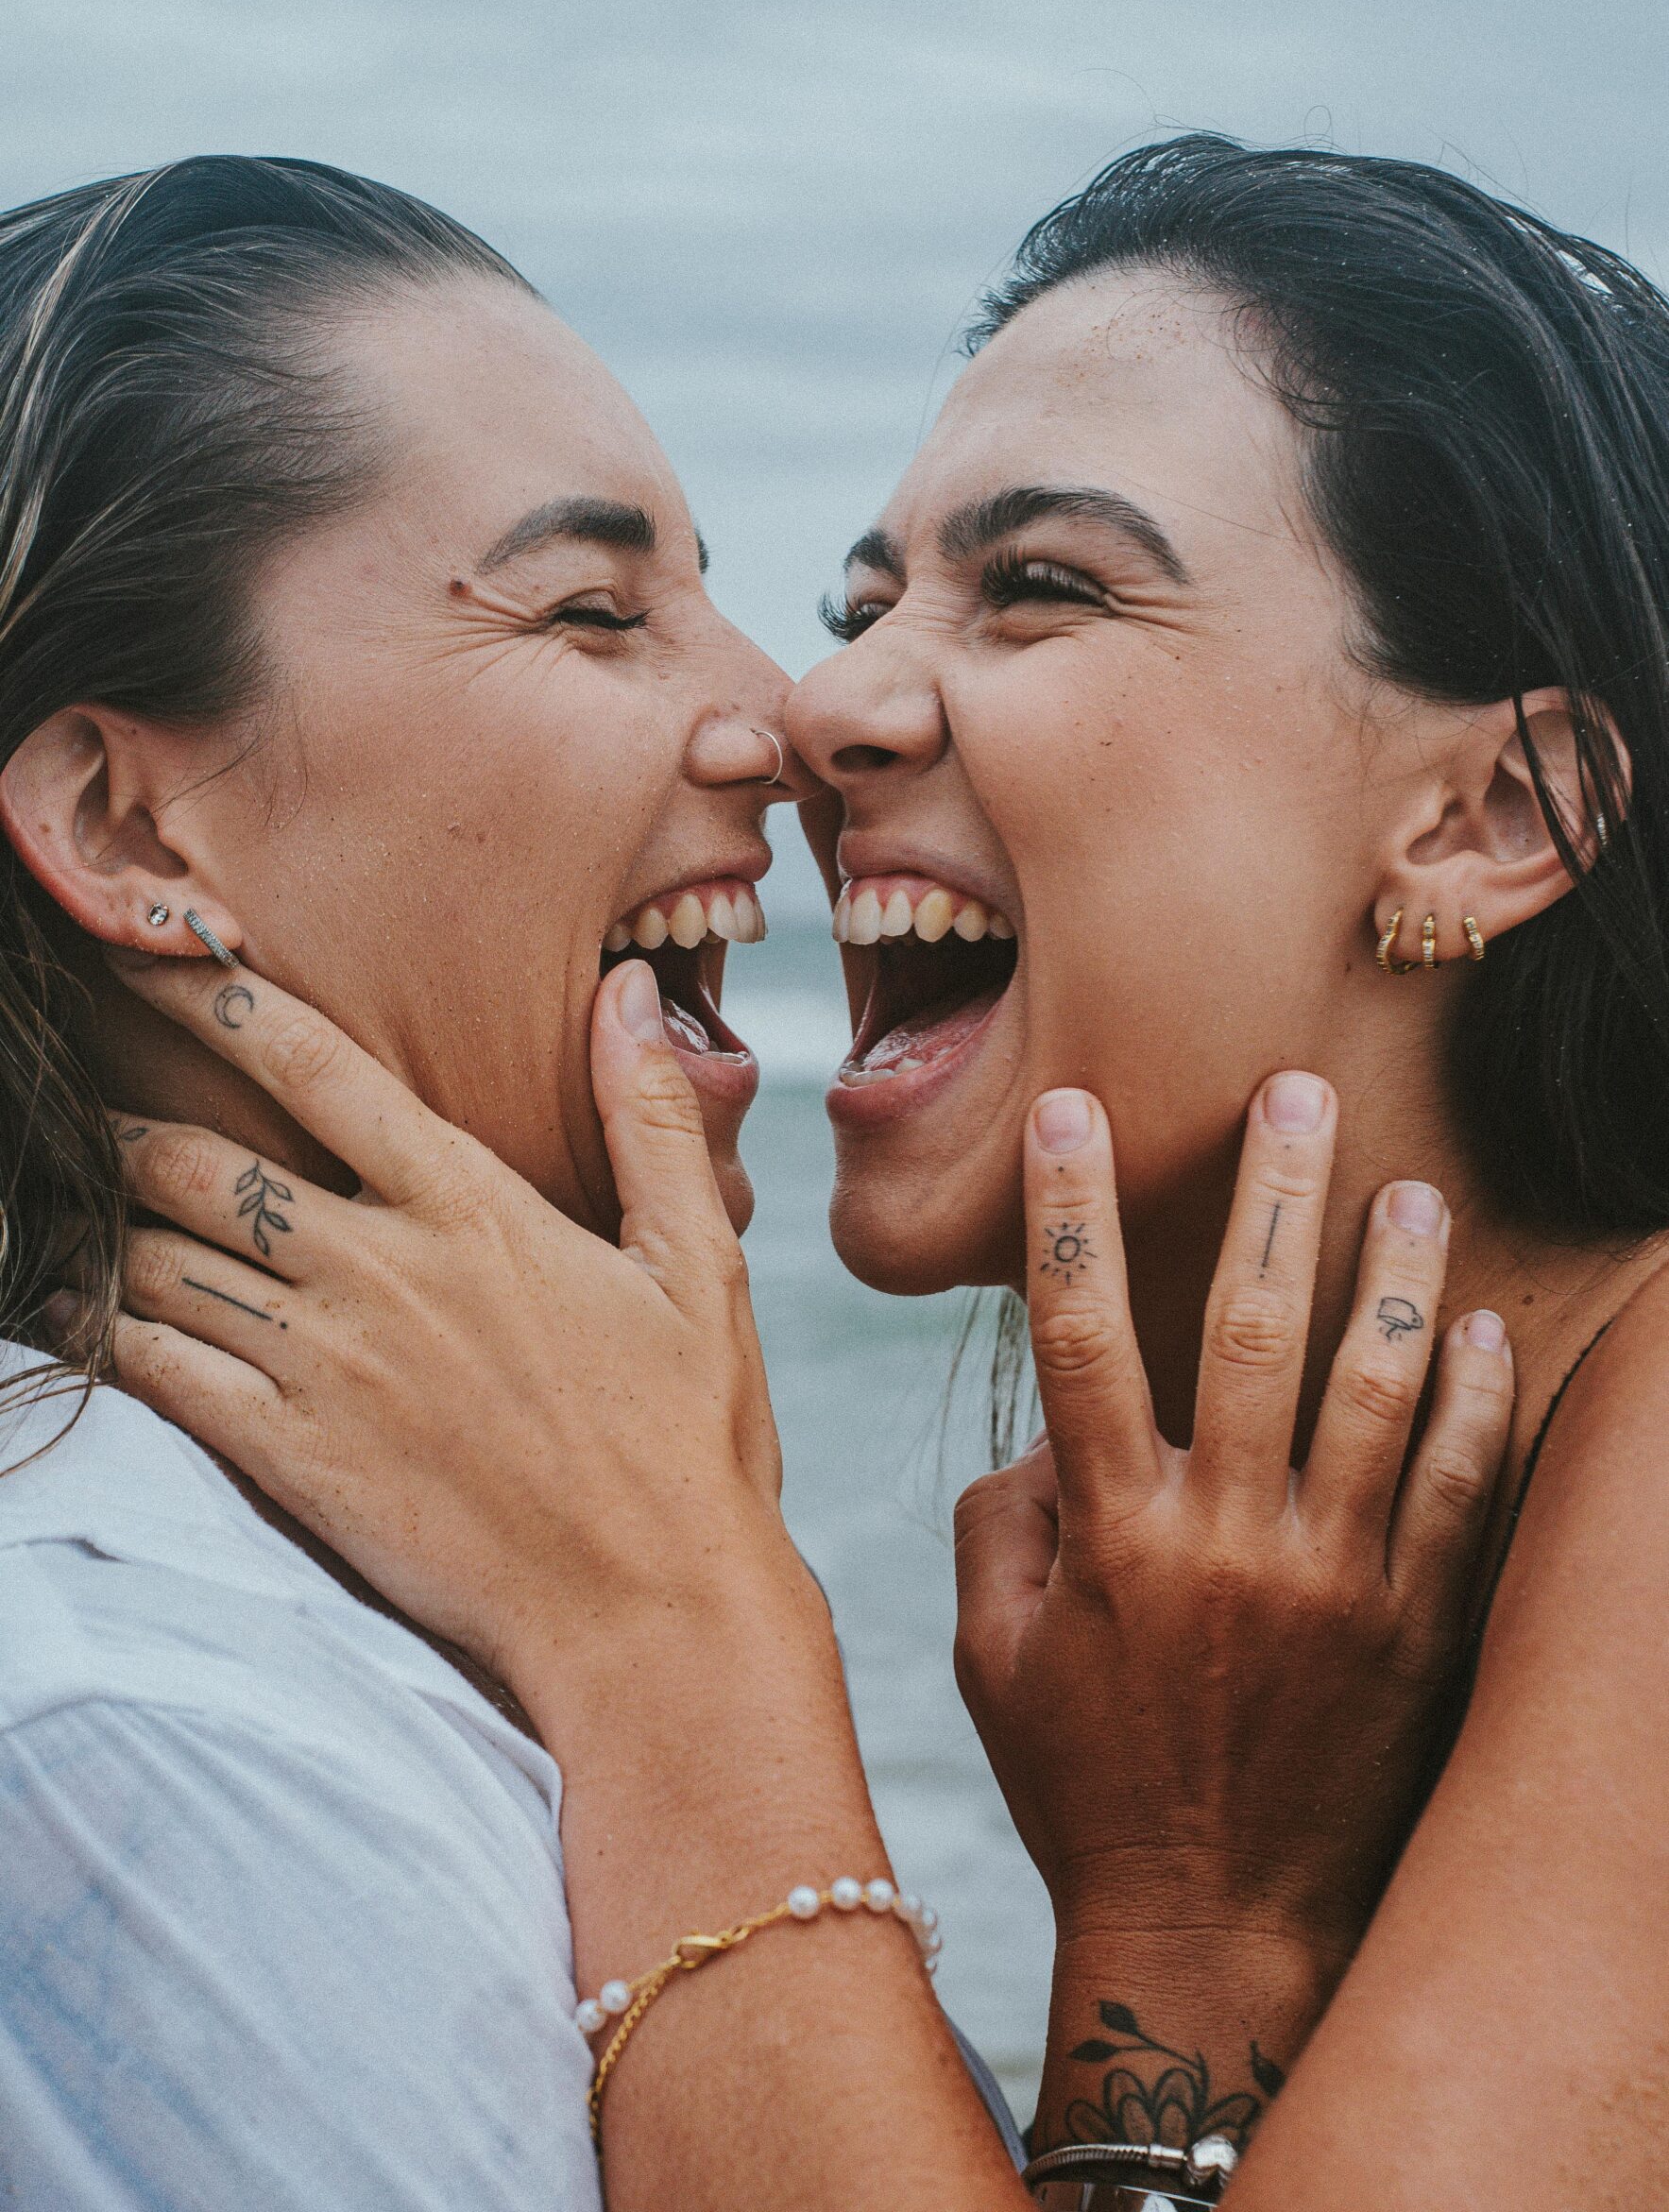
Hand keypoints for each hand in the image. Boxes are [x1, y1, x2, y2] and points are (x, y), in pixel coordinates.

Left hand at [60, 950, 810, 1715]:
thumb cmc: (686, 1438)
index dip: (214, 999)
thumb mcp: (698, 1261)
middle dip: (127, 1121)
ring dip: (107, 1224)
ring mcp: (325, 1369)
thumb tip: (619, 987)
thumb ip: (648, 1115)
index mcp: (470, 1209)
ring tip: (79, 1202)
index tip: (152, 956)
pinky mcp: (292, 1460)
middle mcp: (378, 1273)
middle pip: (195, 1163)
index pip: (312, 1068)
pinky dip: (107, 1330)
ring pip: (157, 1261)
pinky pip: (158, 1373)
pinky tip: (88, 1312)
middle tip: (90, 1100)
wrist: (651, 1614)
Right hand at [954, 1073, 1513, 1966]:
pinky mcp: (1414, 1627)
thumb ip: (1005, 1522)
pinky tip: (1483, 1326)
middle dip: (1274, 1193)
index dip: (1070, 1212)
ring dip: (1395, 1272)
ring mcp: (1333, 1581)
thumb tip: (1046, 1428)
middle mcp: (1225, 1541)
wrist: (1218, 1936)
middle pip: (1251, 1327)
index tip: (1071, 1110)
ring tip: (1410, 1183)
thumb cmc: (1085, 1787)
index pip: (1080, 1336)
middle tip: (1295, 1090)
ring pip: (1377, 1388)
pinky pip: (1459, 1487)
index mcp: (1110, 1535)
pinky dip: (1474, 1398)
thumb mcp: (996, 1658)